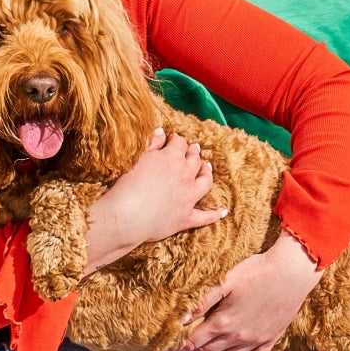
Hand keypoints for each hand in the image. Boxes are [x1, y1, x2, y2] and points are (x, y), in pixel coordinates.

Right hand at [84, 128, 223, 274]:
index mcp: (171, 159)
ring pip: (205, 182)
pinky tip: (223, 211)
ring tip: (207, 167)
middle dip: (193, 153)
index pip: (179, 144)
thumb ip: (150, 143)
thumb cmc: (126, 185)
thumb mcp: (136, 158)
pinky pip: (205, 216)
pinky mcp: (186, 218)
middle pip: (194, 160)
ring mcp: (188, 198)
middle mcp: (185, 176)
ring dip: (207, 173)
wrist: (126, 217)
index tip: (174, 139)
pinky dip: (215, 214)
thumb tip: (161, 132)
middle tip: (193, 149)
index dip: (177, 140)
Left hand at [174, 234, 322, 350]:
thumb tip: (181, 319)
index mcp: (223, 321)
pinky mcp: (269, 338)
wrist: (291, 273)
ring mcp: (254, 339)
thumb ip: (202, 302)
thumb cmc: (257, 271)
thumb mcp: (225, 282)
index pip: (194, 341)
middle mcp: (237, 335)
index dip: (179, 349)